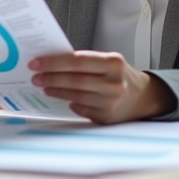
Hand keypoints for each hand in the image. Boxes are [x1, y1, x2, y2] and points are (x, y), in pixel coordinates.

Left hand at [29, 51, 176, 123]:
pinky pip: (81, 109)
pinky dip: (70, 103)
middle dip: (50, 77)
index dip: (53, 62)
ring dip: (56, 91)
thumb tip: (52, 61)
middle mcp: (114, 83)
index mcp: (113, 63)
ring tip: (44, 86)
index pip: (77, 60)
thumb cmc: (119, 75)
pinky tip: (62, 98)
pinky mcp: (107, 117)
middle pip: (74, 80)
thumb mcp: (108, 62)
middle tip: (35, 76)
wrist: (143, 97)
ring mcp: (111, 102)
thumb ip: (85, 61)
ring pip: (75, 96)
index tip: (36, 63)